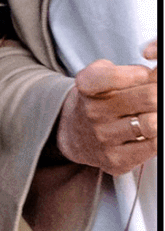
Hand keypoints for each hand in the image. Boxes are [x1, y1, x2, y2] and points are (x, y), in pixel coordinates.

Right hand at [55, 41, 156, 174]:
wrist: (74, 133)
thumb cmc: (97, 100)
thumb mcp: (101, 76)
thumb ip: (130, 70)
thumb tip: (158, 73)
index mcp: (87, 87)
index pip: (115, 76)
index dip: (139, 73)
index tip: (144, 75)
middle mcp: (92, 112)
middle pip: (149, 97)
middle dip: (158, 95)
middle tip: (155, 96)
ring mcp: (103, 138)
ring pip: (152, 124)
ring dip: (158, 117)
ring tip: (153, 114)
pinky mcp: (115, 160)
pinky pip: (153, 146)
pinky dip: (157, 137)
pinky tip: (150, 131)